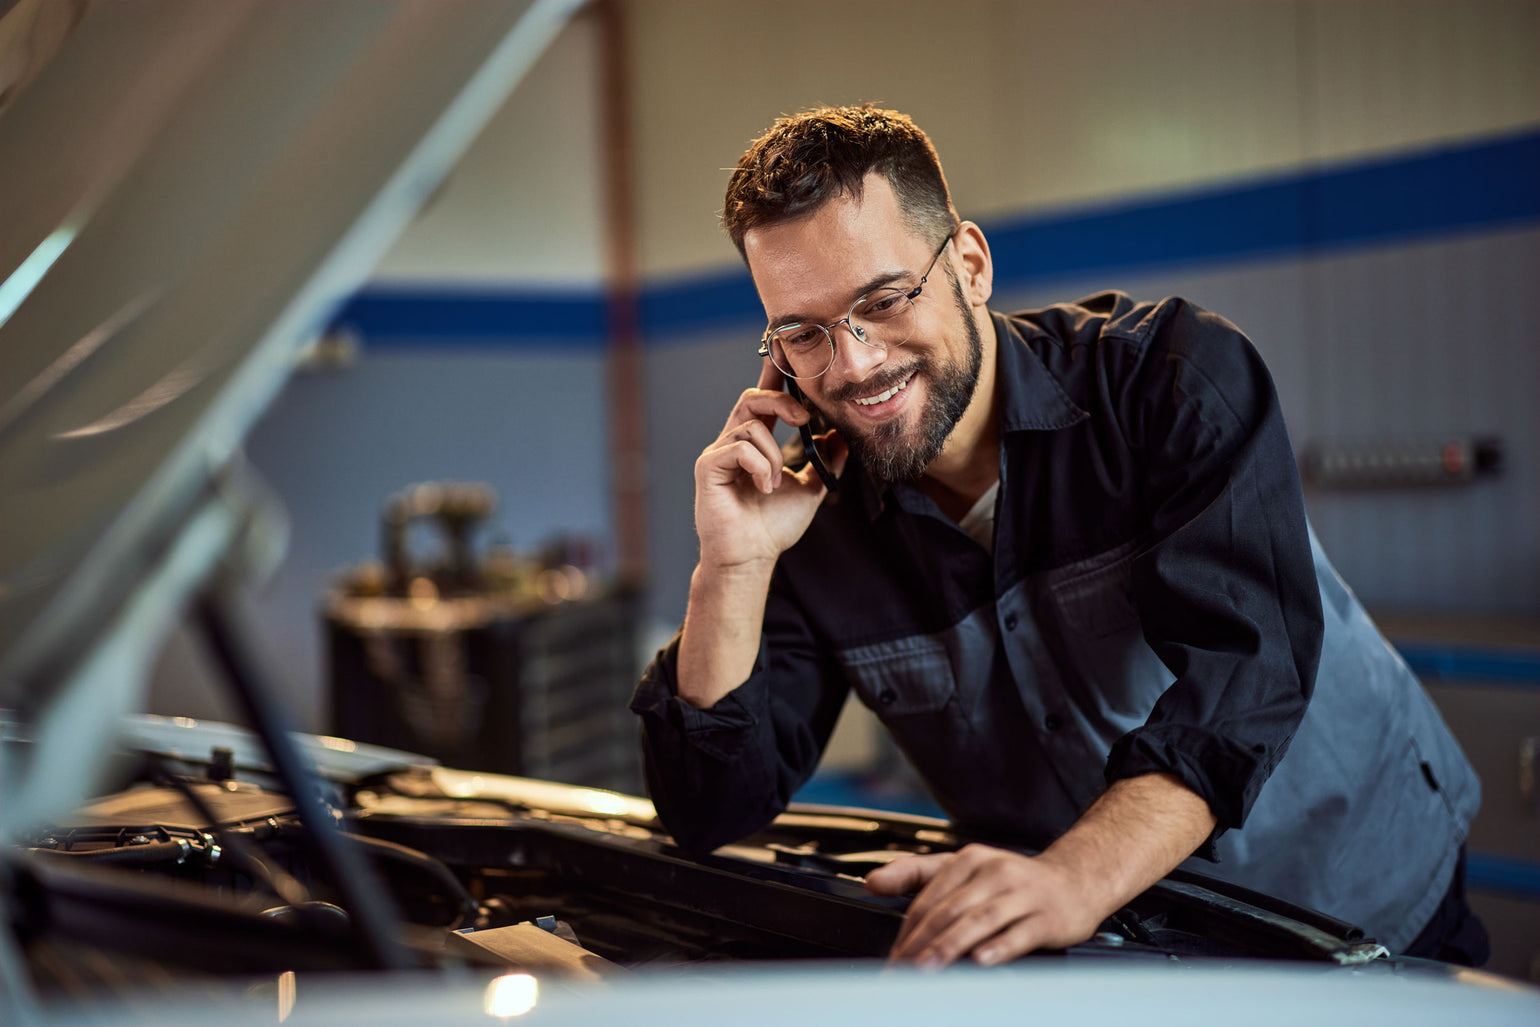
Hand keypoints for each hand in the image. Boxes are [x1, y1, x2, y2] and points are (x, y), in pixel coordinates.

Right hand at [693, 359, 845, 572]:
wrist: (753, 557)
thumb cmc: (773, 526)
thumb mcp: (810, 488)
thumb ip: (825, 461)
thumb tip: (840, 435)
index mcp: (754, 443)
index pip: (763, 400)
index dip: (772, 375)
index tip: (784, 353)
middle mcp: (733, 442)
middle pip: (753, 399)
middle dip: (782, 401)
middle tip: (804, 419)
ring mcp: (718, 453)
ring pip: (751, 426)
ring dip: (773, 454)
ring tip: (775, 483)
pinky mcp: (708, 467)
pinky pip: (740, 447)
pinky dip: (760, 466)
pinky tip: (765, 488)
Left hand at [864, 844, 1102, 968]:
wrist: (1075, 881)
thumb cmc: (1013, 881)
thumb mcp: (964, 868)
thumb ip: (916, 874)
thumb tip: (872, 882)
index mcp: (969, 860)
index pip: (929, 898)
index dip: (906, 930)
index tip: (892, 959)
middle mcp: (994, 872)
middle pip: (949, 910)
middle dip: (921, 944)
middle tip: (901, 971)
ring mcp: (1022, 893)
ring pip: (979, 921)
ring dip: (950, 946)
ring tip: (928, 968)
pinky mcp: (1047, 916)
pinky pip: (1019, 933)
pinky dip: (998, 948)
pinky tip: (981, 961)